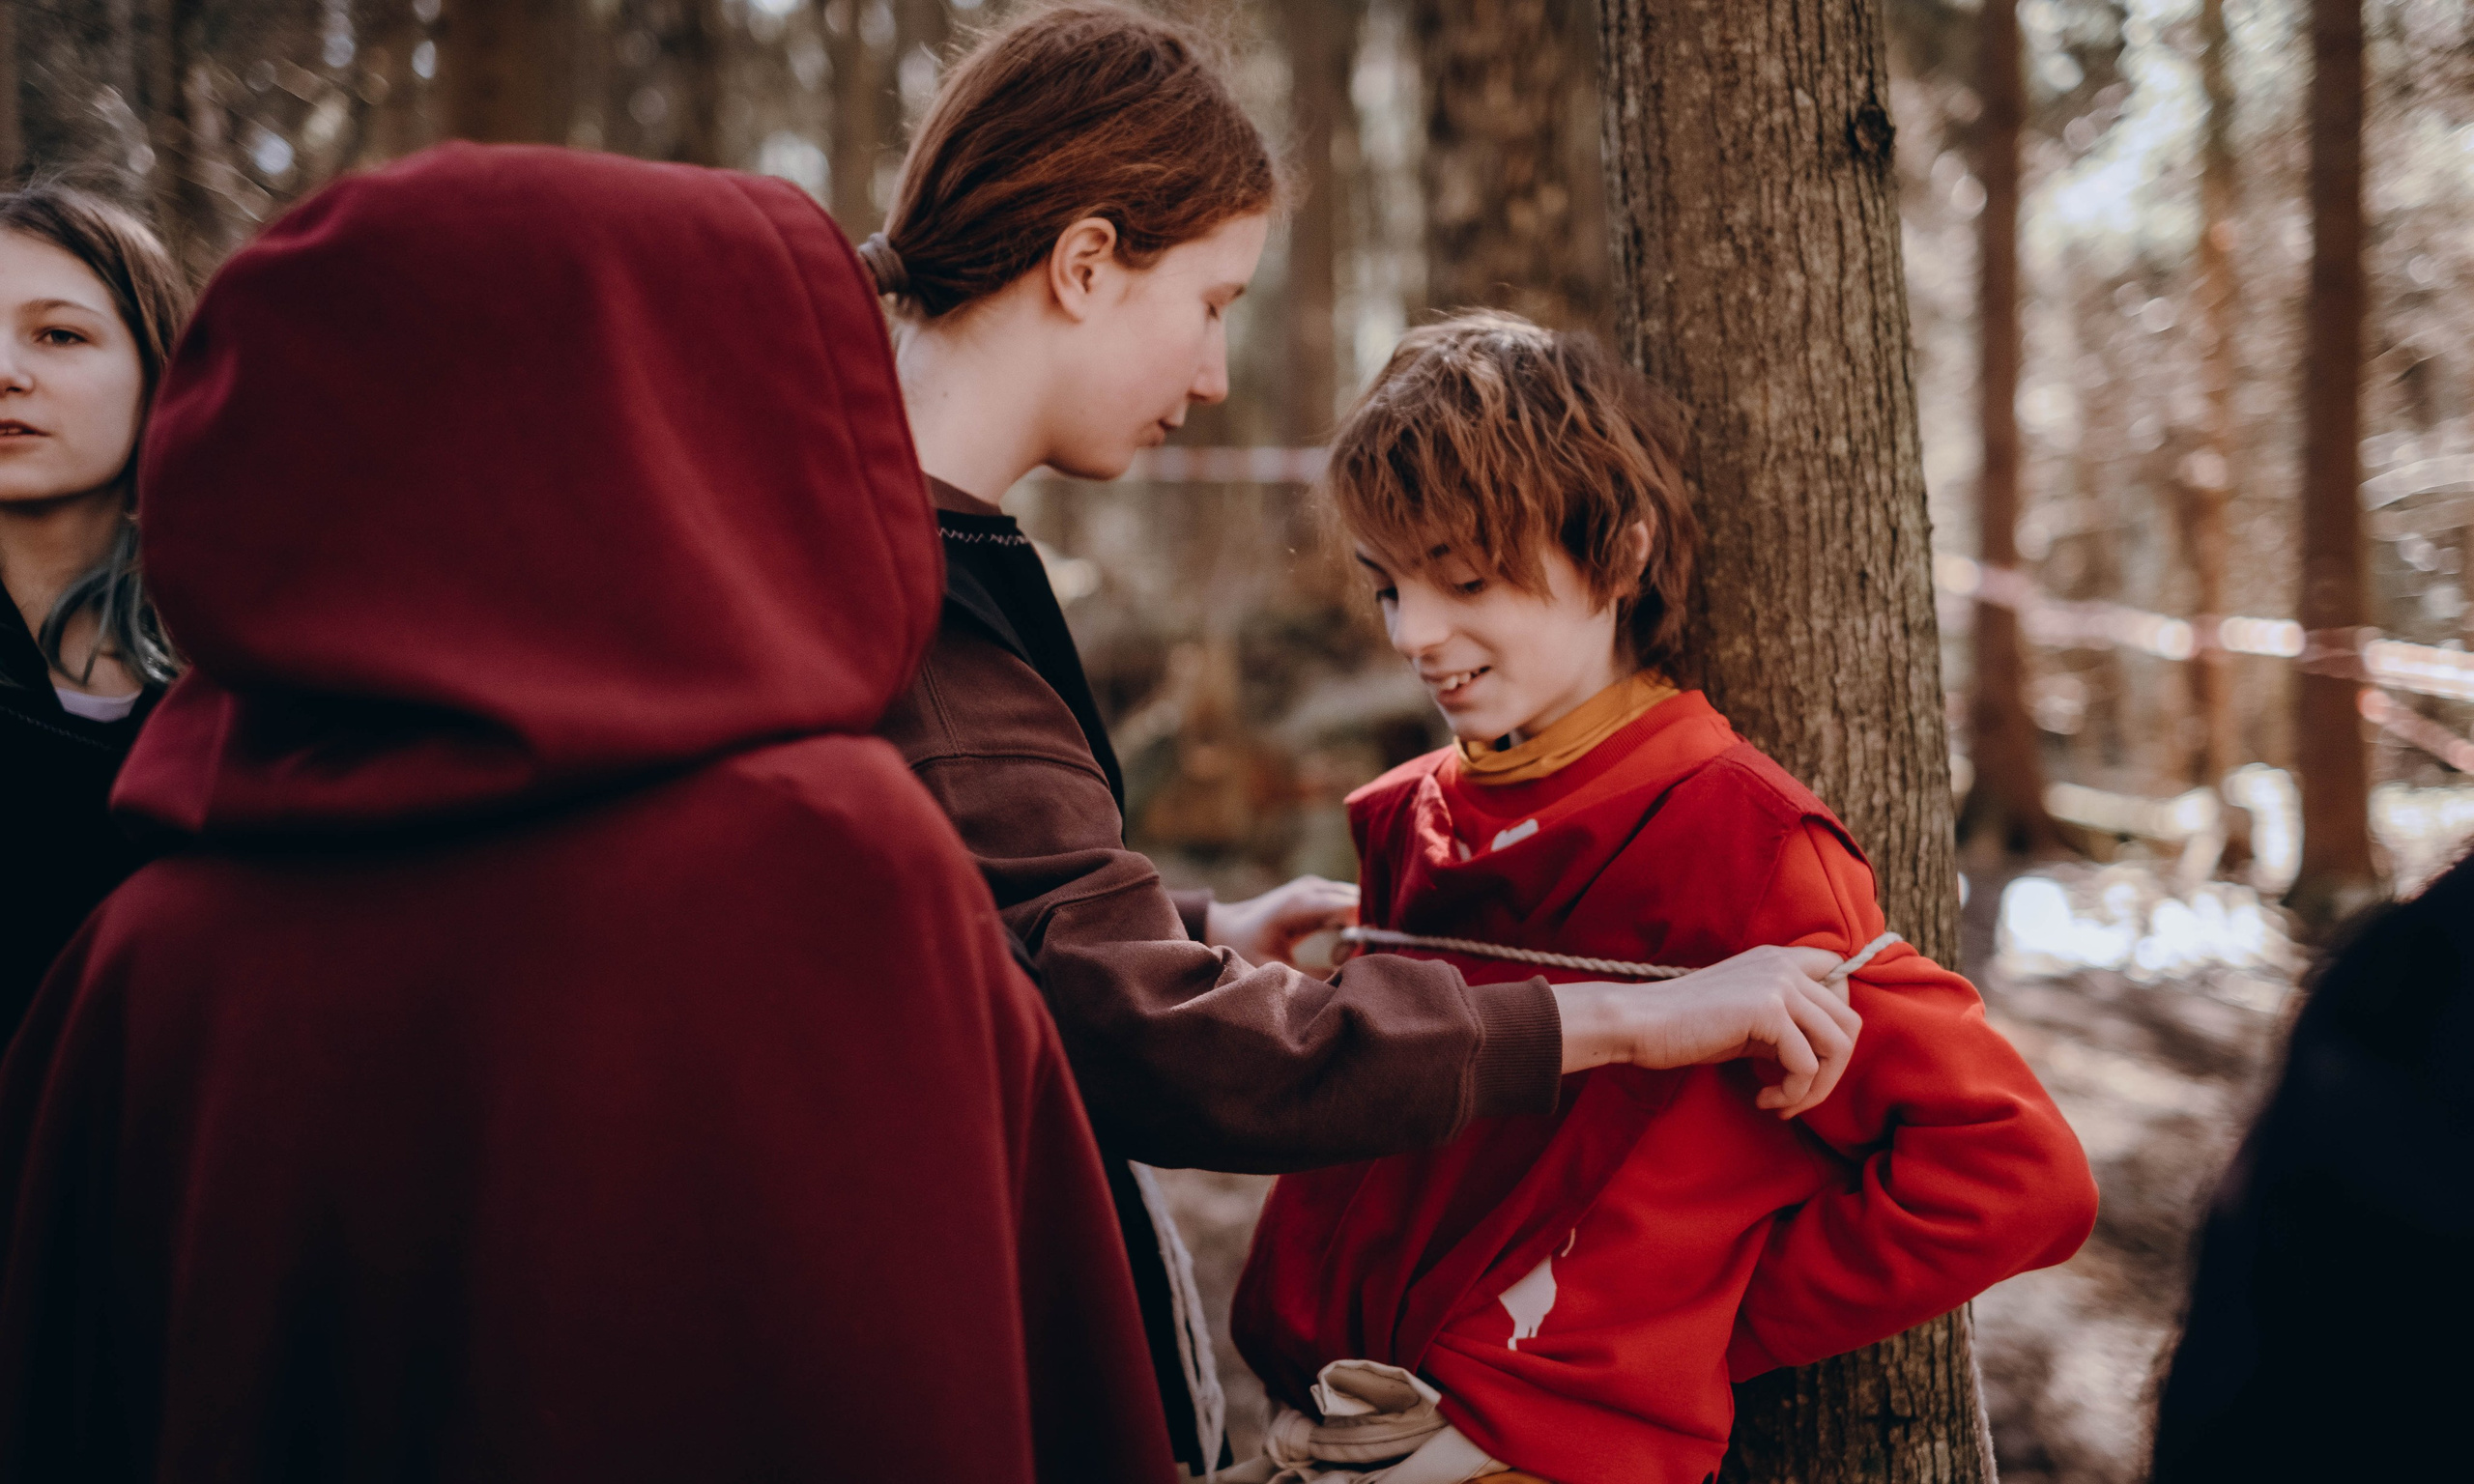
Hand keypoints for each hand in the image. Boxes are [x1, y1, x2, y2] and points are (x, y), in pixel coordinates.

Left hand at [1206, 875, 1359, 967]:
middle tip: (1355, 959)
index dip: (1371, 930)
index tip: (1372, 956)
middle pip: (1362, 903)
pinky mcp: (1321, 892)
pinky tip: (1342, 947)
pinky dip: (1356, 924)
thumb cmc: (1246, 949)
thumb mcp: (1272, 968)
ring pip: (1360, 903)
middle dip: (1370, 930)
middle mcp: (1313, 888)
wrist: (1227, 927)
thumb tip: (1346, 983)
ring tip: (1345, 955)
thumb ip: (1310, 977)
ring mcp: (1318, 886)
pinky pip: (1352, 904)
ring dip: (1363, 927)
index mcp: (1301, 904)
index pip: (1354, 907)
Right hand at [1550, 946, 1859, 1117]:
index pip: (1842, 976)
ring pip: (1837, 1045)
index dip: (1838, 1022)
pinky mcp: (1768, 1010)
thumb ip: (1785, 1021)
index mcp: (1778, 959)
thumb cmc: (1686, 1027)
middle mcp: (1784, 964)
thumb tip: (1824, 1054)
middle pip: (1849, 1021)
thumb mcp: (1746, 1016)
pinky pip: (1807, 1064)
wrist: (1641, 1023)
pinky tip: (1763, 1099)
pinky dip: (1792, 1093)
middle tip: (1797, 1096)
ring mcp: (1778, 984)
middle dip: (1832, 1070)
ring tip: (1782, 1103)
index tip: (1810, 1055)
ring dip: (1816, 1087)